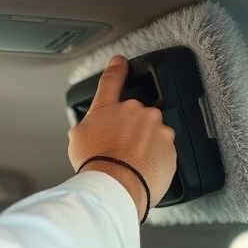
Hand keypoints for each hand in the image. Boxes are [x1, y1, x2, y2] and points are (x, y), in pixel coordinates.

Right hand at [68, 55, 176, 217]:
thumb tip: (91, 125)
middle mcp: (136, 111)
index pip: (112, 79)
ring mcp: (156, 128)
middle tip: (118, 149)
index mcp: (110, 106)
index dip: (116, 68)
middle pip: (135, 115)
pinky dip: (155, 158)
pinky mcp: (170, 146)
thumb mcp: (78, 137)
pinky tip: (142, 169)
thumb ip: (88, 124)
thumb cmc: (96, 163)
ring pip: (151, 132)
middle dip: (129, 129)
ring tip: (131, 163)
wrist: (117, 185)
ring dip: (144, 144)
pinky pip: (163, 149)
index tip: (120, 62)